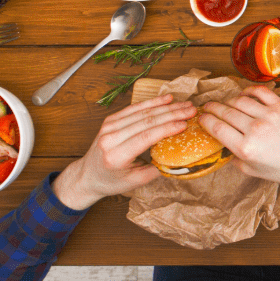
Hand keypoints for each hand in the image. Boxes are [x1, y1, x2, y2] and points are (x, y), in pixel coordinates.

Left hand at [54, 95, 192, 210]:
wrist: (87, 175)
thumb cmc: (111, 181)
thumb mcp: (136, 182)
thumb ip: (157, 169)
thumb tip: (179, 156)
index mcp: (116, 156)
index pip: (145, 137)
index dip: (167, 128)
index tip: (185, 124)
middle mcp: (110, 138)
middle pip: (146, 121)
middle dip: (172, 114)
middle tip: (192, 110)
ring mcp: (109, 127)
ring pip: (142, 113)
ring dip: (166, 107)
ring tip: (185, 105)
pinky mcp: (110, 120)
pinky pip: (135, 108)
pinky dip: (152, 102)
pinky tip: (167, 99)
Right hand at [199, 87, 279, 196]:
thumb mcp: (250, 170)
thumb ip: (233, 157)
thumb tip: (222, 144)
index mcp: (245, 148)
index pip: (217, 128)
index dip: (205, 120)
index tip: (202, 118)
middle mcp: (255, 130)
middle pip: (226, 112)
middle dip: (213, 108)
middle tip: (208, 107)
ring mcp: (269, 116)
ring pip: (240, 101)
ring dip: (229, 100)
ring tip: (225, 103)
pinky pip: (261, 92)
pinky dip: (249, 90)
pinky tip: (243, 94)